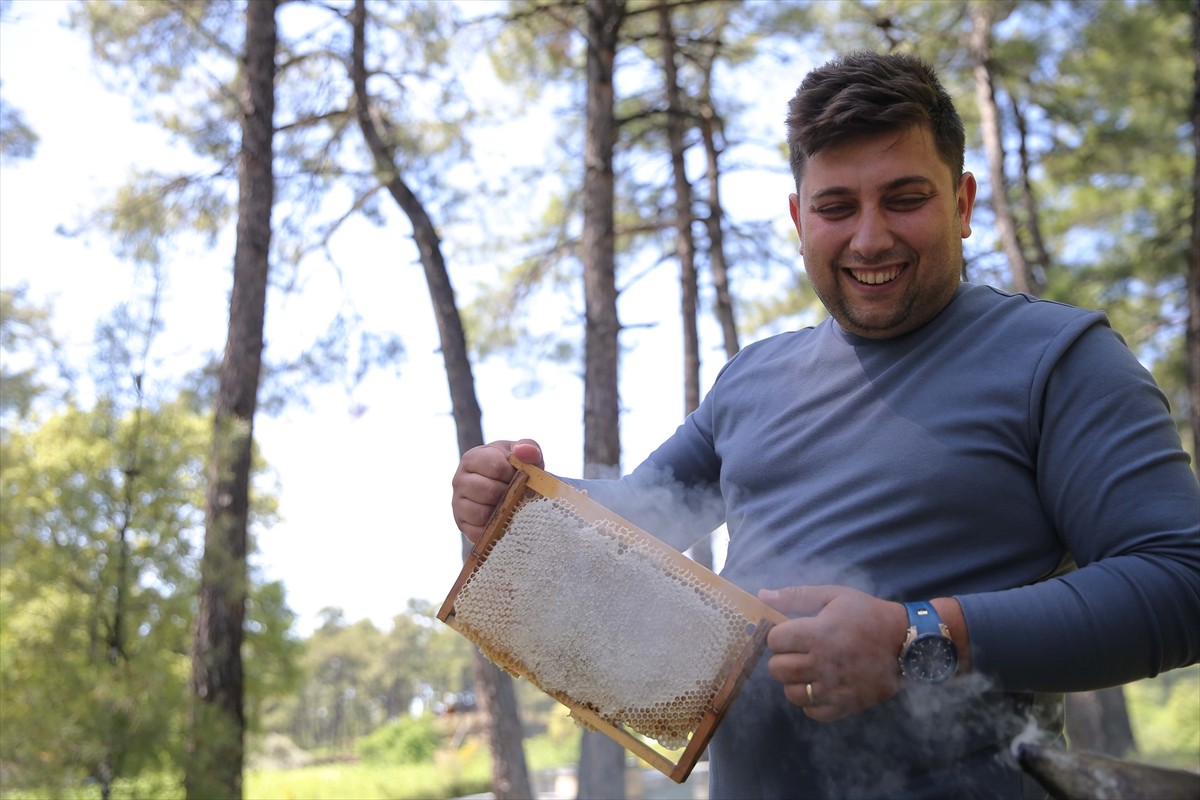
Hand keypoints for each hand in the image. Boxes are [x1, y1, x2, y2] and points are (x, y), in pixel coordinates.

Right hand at [451, 439, 542, 541]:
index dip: (515, 474)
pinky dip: (494, 529)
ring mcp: (458, 504)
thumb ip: (528, 448)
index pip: (495, 467)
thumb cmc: (515, 469)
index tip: (522, 477)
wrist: (510, 491)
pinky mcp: (462, 524)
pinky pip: (479, 532)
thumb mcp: (524, 455)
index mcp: (472, 459)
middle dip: (510, 494)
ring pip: (481, 513)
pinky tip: (504, 520)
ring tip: (511, 505)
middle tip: (518, 493)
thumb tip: (524, 451)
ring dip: (502, 512)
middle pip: (489, 491)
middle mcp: (459, 480)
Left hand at [759, 585, 905, 721]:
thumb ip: (796, 596)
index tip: (791, 633)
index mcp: (817, 633)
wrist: (905, 642)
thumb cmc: (867, 614)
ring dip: (794, 682)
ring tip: (808, 671)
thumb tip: (762, 595)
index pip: (774, 641)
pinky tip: (820, 687)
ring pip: (792, 693)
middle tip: (797, 653)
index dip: (779, 635)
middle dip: (782, 659)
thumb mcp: (833, 596)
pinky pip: (812, 712)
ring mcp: (834, 687)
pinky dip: (811, 702)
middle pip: (777, 669)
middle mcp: (823, 662)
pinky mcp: (846, 704)